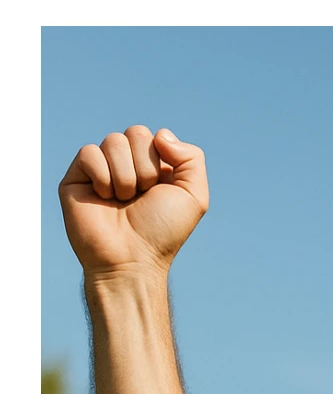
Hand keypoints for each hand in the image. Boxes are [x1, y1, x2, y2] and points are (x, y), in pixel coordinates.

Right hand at [58, 125, 208, 278]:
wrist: (132, 260)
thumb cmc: (161, 233)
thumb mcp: (194, 197)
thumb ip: (192, 158)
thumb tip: (160, 135)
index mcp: (152, 166)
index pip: (155, 136)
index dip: (161, 162)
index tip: (160, 191)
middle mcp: (126, 165)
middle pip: (135, 133)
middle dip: (145, 168)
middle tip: (141, 197)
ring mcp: (101, 169)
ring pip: (113, 141)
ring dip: (126, 176)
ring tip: (123, 202)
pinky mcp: (77, 177)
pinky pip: (89, 152)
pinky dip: (102, 177)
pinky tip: (104, 198)